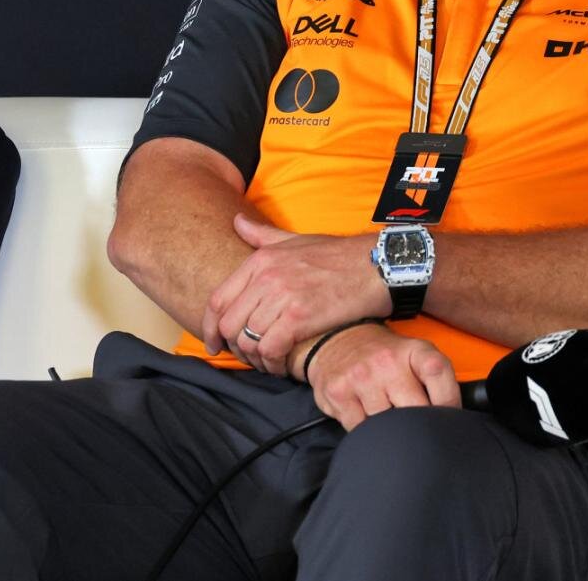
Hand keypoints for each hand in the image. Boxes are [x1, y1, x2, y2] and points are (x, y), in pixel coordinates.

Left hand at [201, 215, 386, 375]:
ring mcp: (281, 297)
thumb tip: (236, 222)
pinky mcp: (300, 318)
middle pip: (229, 323)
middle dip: (232, 347)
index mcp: (259, 260)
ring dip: (254, 358)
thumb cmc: (337, 255)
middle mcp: (265, 277)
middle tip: (245, 358)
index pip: (217, 299)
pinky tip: (282, 365)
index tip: (214, 343)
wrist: (377, 265)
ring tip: (266, 362)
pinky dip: (272, 363)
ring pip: (248, 340)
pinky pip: (270, 349)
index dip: (210, 326)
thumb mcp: (294, 239)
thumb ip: (261, 235)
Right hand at [306, 322, 458, 430]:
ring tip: (383, 411)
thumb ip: (436, 380)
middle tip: (412, 423)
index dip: (448, 401)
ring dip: (386, 427)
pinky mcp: (338, 393)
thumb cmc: (383, 354)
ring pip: (385, 425)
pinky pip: (358, 428)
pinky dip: (362, 427)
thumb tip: (455, 420)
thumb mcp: (414, 354)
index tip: (446, 418)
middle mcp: (387, 362)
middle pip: (415, 411)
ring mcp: (360, 377)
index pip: (438, 373)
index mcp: (413, 350)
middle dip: (416, 423)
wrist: (337, 338)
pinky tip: (362, 411)